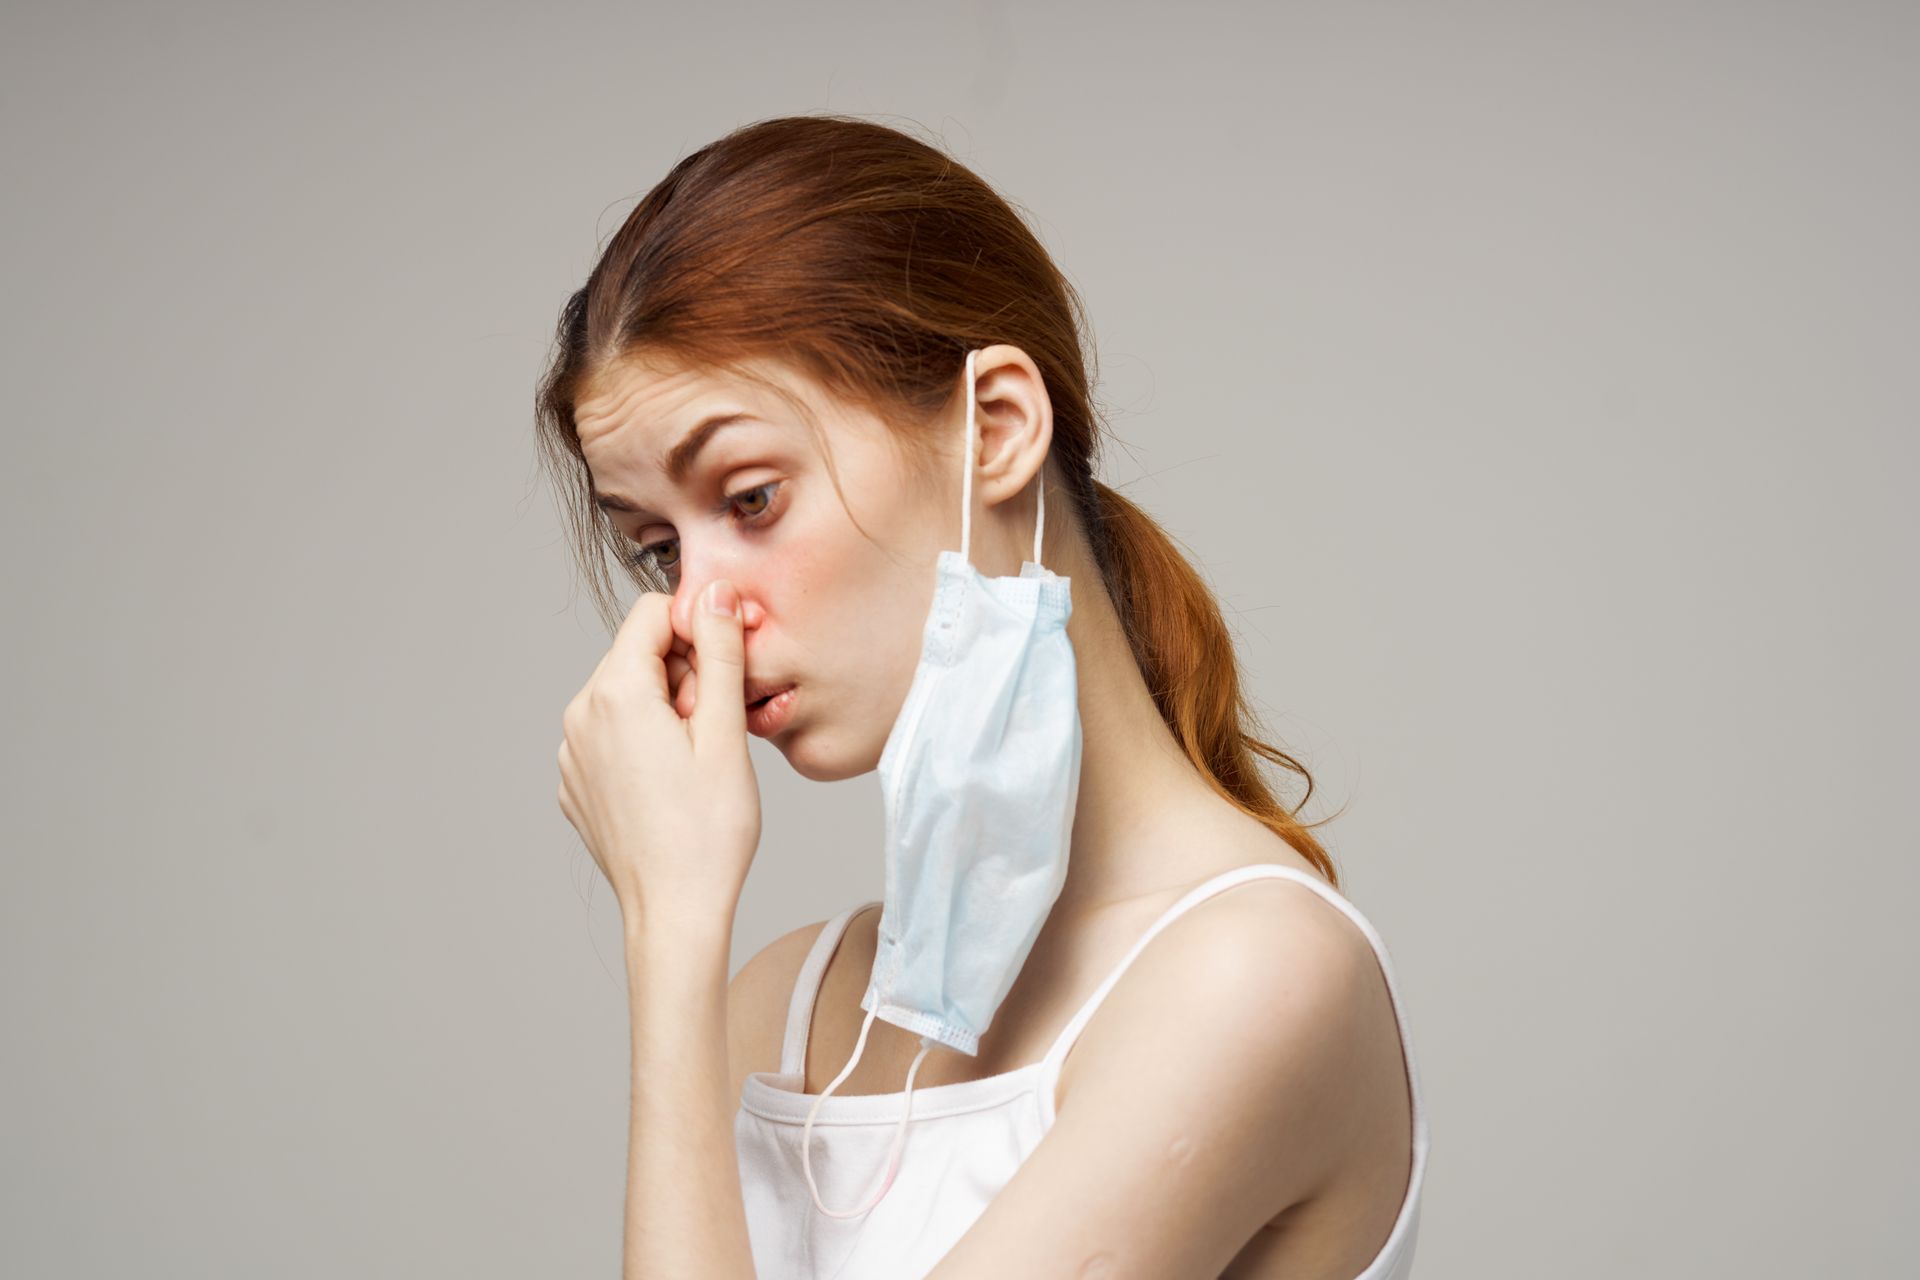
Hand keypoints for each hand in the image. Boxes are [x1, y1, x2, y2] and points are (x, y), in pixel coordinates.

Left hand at [556, 579, 760, 930]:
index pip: (652, 614)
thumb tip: (717, 592)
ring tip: (696, 763)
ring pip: (625, 696)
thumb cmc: (708, 832)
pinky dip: (644, 744)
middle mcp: (578, 715)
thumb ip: (719, 653)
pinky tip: (672, 787)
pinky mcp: (575, 784)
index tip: (726, 673)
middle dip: (683, 675)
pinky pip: (611, 737)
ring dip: (665, 710)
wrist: (674, 913)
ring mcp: (570, 753)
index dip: (697, 631)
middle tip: (716, 730)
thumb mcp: (725, 733)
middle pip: (638, 655)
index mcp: (614, 694)